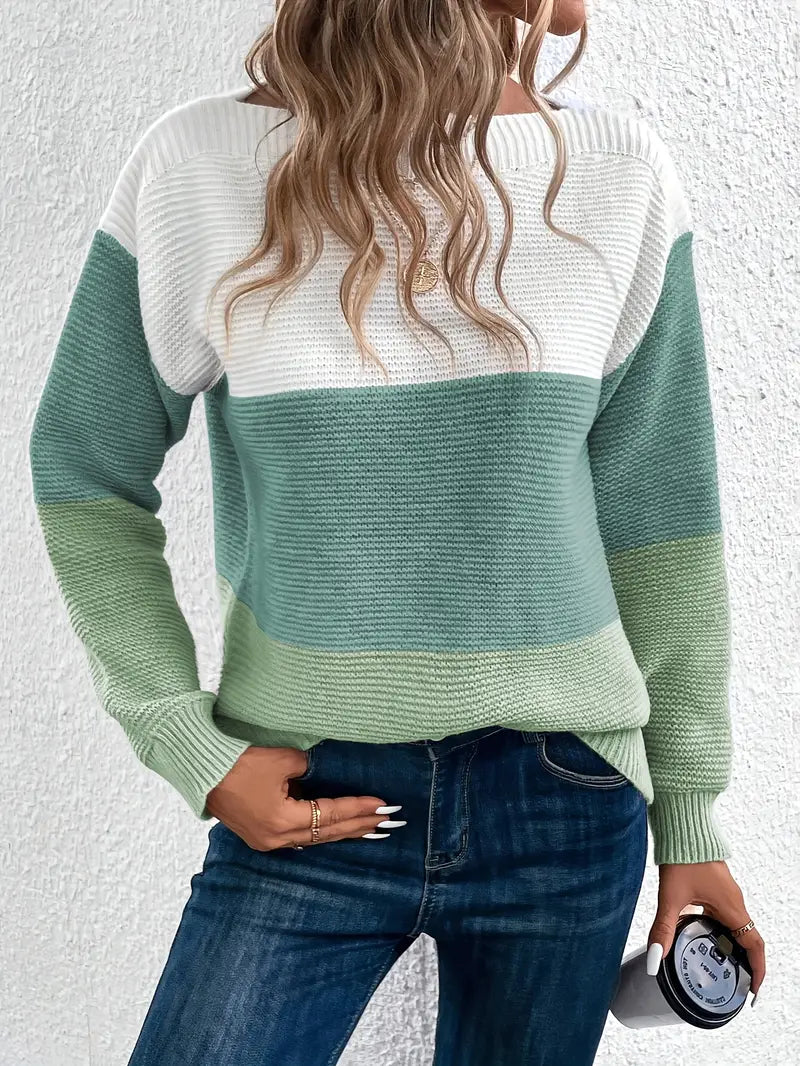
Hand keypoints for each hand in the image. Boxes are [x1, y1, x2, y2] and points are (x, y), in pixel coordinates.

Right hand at [205, 746, 398, 850]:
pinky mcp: (259, 836)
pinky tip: (335, 830)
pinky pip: (299, 837)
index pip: (332, 814)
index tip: (384, 805)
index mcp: (283, 821)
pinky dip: (321, 831)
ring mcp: (267, 841)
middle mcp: (277, 839)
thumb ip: (310, 768)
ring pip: (315, 838)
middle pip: (328, 833)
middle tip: (387, 821)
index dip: (359, 809)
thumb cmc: (237, 762)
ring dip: (342, 831)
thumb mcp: (282, 760)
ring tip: (369, 828)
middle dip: (359, 825)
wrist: (200, 769)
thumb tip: (325, 771)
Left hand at [647, 861, 765, 1001]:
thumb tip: (654, 959)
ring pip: (732, 927)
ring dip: (727, 946)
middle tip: (732, 984)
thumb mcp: (671, 897)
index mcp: (732, 907)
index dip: (758, 970)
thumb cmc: (683, 857)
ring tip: (714, 965)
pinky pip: (722, 915)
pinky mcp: (714, 887)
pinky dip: (715, 930)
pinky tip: (696, 934)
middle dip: (742, 963)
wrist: (684, 827)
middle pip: (746, 939)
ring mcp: (725, 894)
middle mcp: (733, 902)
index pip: (755, 946)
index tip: (754, 991)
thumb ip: (663, 928)